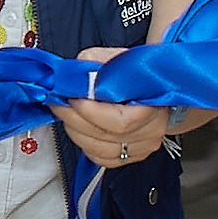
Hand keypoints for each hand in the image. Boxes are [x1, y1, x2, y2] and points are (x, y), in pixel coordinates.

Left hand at [49, 45, 169, 170]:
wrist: (157, 92)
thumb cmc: (141, 76)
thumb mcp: (123, 59)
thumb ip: (99, 61)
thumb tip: (77, 69)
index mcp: (153, 107)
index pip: (120, 122)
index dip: (91, 112)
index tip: (73, 97)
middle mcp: (150, 132)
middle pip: (105, 136)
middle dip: (74, 118)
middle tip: (59, 102)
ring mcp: (141, 147)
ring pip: (99, 150)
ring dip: (75, 131)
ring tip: (66, 113)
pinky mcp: (130, 156)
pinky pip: (100, 159)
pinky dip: (84, 145)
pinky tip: (78, 129)